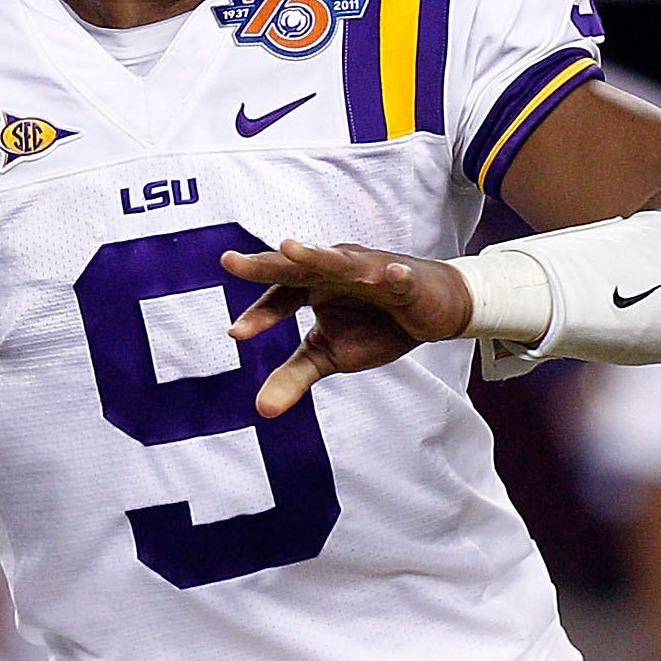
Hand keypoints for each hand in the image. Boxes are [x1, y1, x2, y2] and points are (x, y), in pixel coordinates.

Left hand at [222, 239, 473, 416]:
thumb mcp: (330, 355)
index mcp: (312, 285)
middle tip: (228, 262)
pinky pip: (399, 277)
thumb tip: (261, 410)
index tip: (236, 335)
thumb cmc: (377, 325)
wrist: (433, 309)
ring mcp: (369, 270)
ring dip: (315, 256)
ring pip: (338, 262)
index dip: (258, 315)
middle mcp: (334, 269)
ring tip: (288, 249)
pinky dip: (395, 275)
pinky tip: (393, 273)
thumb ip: (293, 376)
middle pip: (295, 267)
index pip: (279, 297)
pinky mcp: (406, 279)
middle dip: (265, 263)